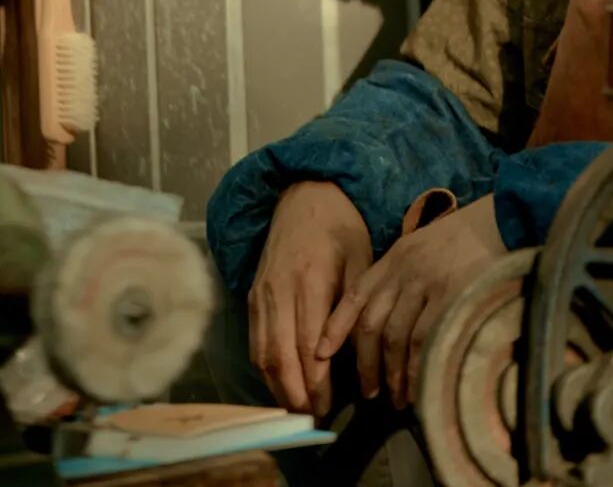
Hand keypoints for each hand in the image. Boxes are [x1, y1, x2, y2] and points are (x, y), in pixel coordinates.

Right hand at [248, 181, 371, 416]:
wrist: (305, 195)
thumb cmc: (341, 228)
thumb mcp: (360, 260)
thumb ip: (350, 307)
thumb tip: (345, 354)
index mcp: (309, 279)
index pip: (306, 343)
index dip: (314, 381)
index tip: (327, 407)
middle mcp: (278, 290)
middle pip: (278, 355)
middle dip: (293, 393)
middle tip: (312, 417)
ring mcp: (261, 294)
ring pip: (262, 352)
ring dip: (277, 386)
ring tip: (298, 409)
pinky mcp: (252, 296)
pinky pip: (255, 340)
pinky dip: (266, 367)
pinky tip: (281, 382)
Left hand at [317, 194, 505, 409]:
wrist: (504, 219)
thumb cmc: (466, 238)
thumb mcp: (424, 247)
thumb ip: (403, 276)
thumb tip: (388, 321)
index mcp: (395, 257)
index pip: (356, 294)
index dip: (336, 326)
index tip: (322, 353)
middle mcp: (405, 270)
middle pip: (372, 324)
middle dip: (365, 363)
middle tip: (370, 391)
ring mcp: (427, 283)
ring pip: (395, 337)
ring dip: (393, 374)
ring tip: (398, 398)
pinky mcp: (451, 296)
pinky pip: (425, 340)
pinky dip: (418, 368)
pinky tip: (420, 386)